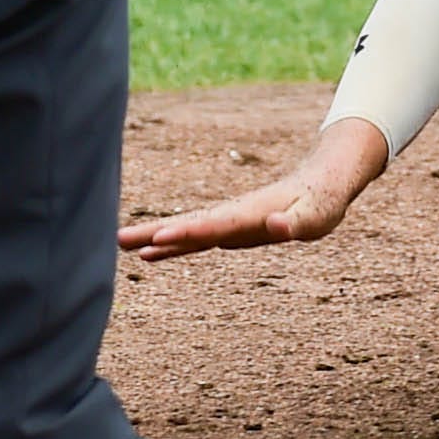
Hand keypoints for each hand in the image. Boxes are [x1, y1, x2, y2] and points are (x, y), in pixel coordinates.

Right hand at [121, 118, 390, 261]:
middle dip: (154, 232)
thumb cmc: (322, 203)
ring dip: (155, 237)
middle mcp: (231, 216)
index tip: (160, 237)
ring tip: (121, 245)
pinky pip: (195, 238)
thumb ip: (295, 223)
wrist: (321, 184)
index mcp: (249, 214)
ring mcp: (227, 222)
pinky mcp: (228, 229)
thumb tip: (276, 227)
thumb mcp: (316, 217)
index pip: (214, 225)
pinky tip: (153, 254)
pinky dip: (172, 245)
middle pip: (187, 225)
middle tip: (117, 240)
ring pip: (186, 230)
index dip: (188, 231)